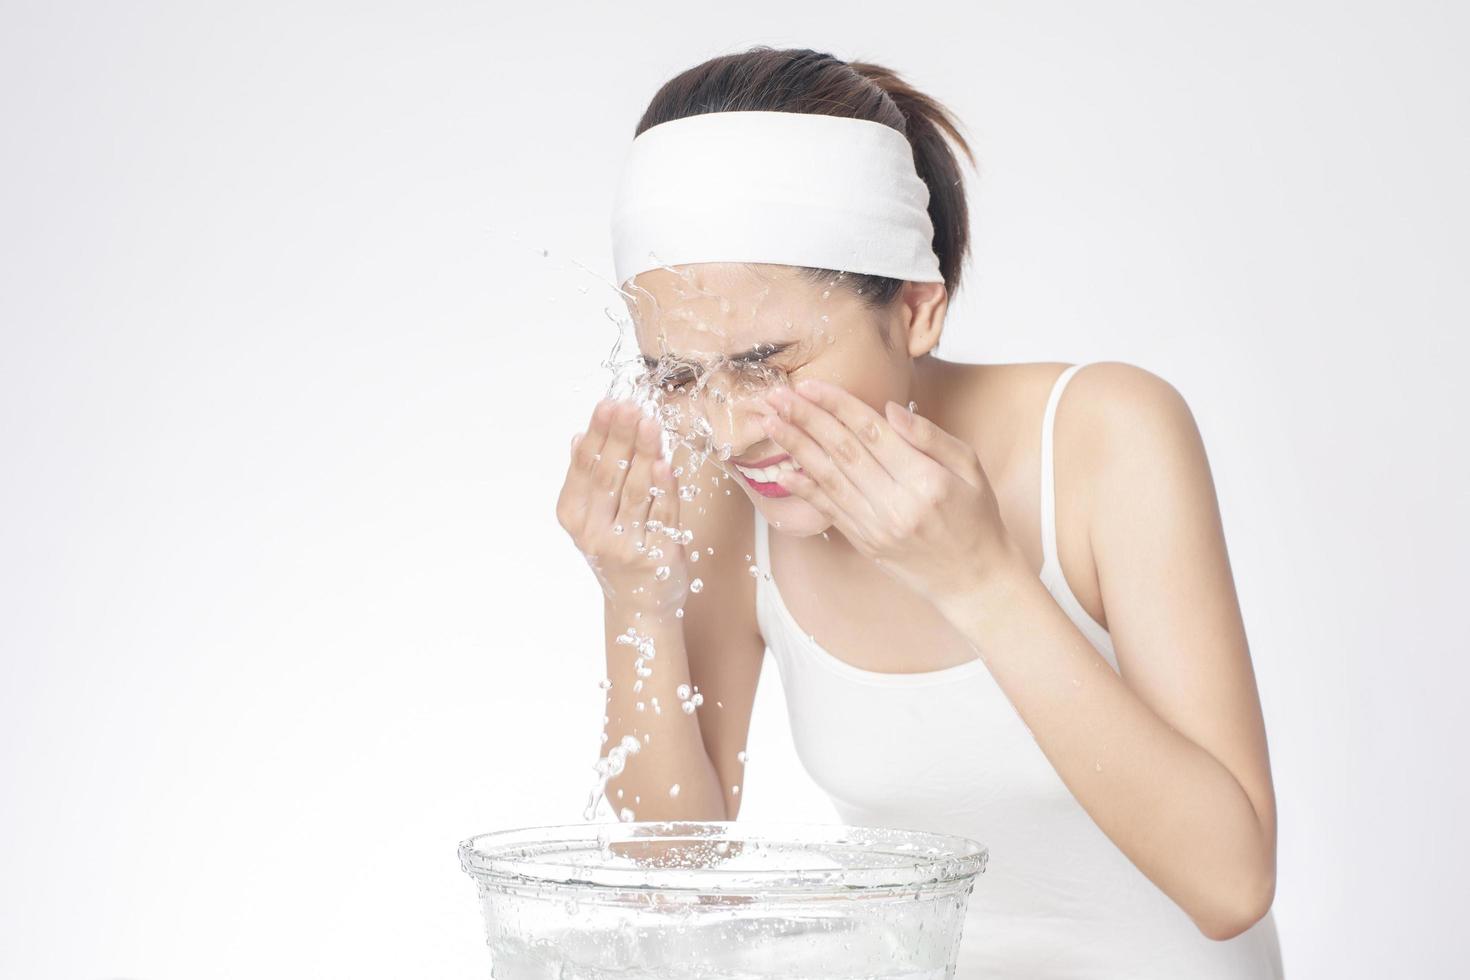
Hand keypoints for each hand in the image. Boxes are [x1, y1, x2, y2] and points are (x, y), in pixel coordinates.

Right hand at [556, 398, 689, 614]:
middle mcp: (594, 534)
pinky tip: (665, 463)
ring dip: (643, 453)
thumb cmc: (618, 551)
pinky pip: (662, 515)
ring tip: (649, 423)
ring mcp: (625, 547)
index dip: (597, 434)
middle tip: (628, 406)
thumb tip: (580, 436)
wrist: (639, 605)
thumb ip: (587, 479)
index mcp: (574, 517)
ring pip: (635, 491)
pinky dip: (663, 489)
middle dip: (619, 437)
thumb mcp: (593, 518)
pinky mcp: (657, 556)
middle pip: (608, 476)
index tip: (608, 404)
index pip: (585, 467)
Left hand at [756, 378, 1024, 614]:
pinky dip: (804, 488)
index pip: (871, 433)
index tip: (809, 385)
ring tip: (771, 423)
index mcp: (926, 479)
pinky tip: (782, 469)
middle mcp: (897, 504)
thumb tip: (890, 409)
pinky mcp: (865, 543)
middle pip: (842, 452)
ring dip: (796, 448)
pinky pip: (829, 510)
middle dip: (806, 419)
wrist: (974, 579)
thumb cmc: (976, 517)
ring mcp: (877, 527)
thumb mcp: (971, 467)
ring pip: (829, 479)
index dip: (837, 405)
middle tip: (777, 396)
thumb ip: (930, 436)